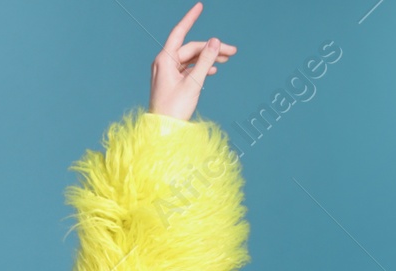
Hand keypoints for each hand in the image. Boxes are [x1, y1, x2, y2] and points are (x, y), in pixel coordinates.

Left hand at [149, 3, 235, 121]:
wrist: (162, 132)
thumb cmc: (174, 110)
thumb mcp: (194, 83)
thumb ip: (206, 61)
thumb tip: (215, 41)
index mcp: (164, 60)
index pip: (179, 33)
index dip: (190, 18)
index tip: (200, 6)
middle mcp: (164, 63)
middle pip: (191, 49)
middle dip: (212, 49)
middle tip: (232, 52)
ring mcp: (167, 73)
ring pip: (191, 58)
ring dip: (208, 58)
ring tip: (227, 60)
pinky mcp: (171, 82)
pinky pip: (187, 69)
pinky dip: (200, 68)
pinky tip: (213, 71)